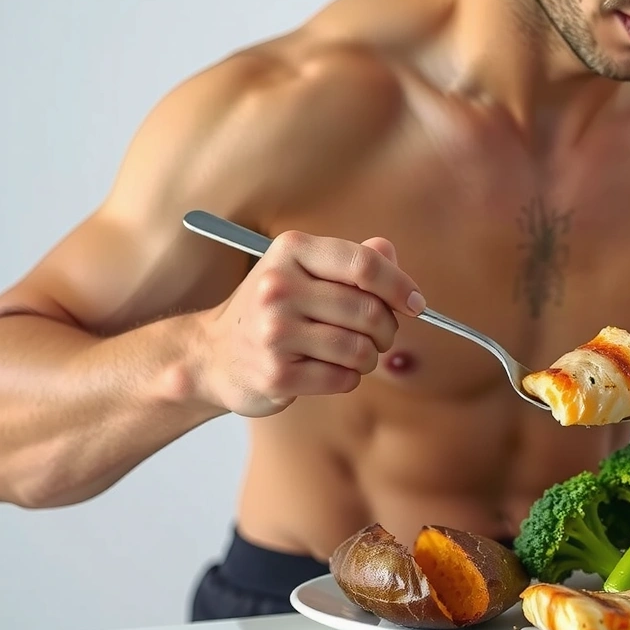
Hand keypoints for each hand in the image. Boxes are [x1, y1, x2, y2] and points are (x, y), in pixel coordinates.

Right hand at [196, 230, 424, 416]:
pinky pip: (343, 379)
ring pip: (360, 349)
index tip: (416, 303)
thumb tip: (390, 252)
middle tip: (378, 335)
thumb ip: (352, 260)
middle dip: (386, 329)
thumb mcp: (305, 270)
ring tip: (350, 354)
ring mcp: (274, 332)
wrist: (214, 354)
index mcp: (292, 251)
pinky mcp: (276, 373)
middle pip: (369, 310)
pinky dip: (347, 378)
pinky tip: (327, 370)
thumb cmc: (274, 309)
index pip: (365, 264)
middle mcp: (278, 287)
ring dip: (367, 357)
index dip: (400, 286)